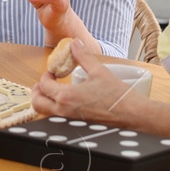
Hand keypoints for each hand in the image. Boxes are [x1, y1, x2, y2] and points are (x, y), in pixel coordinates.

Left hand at [32, 38, 156, 127]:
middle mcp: (64, 112)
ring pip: (45, 113)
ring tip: (53, 92)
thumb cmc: (117, 96)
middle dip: (37, 91)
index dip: (45, 76)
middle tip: (44, 83)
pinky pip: (57, 119)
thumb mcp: (98, 71)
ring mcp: (69, 121)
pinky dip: (54, 110)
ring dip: (44, 101)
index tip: (52, 72)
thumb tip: (75, 44)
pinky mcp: (76, 127)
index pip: (43, 86)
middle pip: (37, 103)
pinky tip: (66, 102)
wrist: (132, 115)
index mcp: (66, 97)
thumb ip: (83, 56)